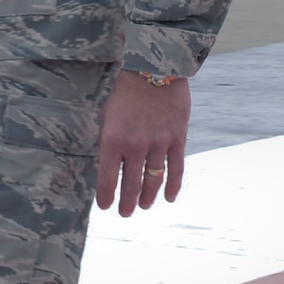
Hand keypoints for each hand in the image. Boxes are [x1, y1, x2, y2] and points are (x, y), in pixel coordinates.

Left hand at [96, 69, 190, 216]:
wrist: (154, 70)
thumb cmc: (124, 92)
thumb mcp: (106, 115)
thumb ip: (107, 141)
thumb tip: (105, 165)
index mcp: (112, 140)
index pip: (107, 178)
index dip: (106, 196)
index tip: (105, 207)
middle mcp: (135, 146)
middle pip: (131, 184)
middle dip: (127, 203)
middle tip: (124, 213)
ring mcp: (158, 144)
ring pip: (153, 180)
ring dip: (148, 197)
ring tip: (143, 207)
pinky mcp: (177, 139)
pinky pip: (176, 169)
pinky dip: (173, 186)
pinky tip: (169, 198)